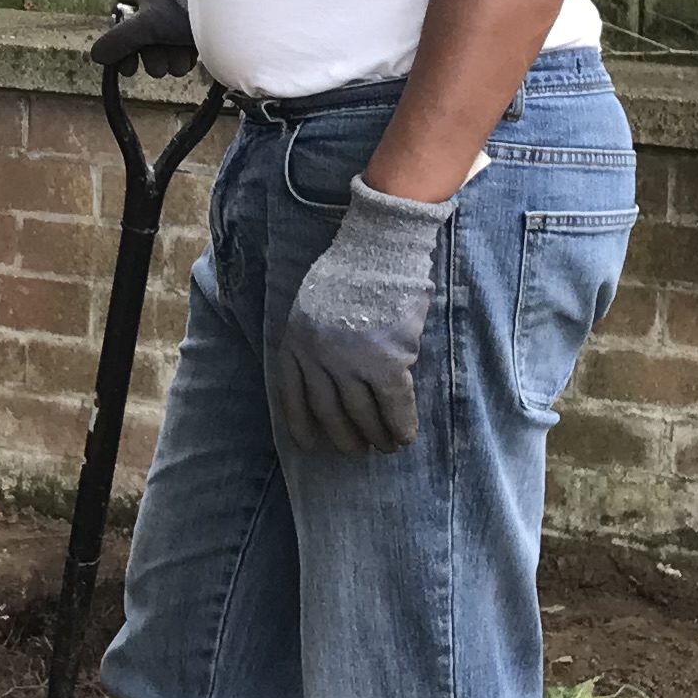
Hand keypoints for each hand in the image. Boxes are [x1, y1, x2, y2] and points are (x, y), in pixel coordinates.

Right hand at [91, 0, 196, 78]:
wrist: (239, 4)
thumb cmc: (190, 6)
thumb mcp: (148, 24)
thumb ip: (119, 41)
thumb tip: (96, 56)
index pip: (121, 21)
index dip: (121, 46)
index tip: (128, 70)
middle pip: (143, 38)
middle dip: (153, 56)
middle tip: (163, 63)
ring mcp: (182, 11)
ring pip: (165, 45)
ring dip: (172, 58)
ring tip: (185, 56)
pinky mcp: (201, 23)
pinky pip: (184, 46)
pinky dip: (187, 54)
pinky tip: (196, 55)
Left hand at [270, 179, 449, 454]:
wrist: (380, 246)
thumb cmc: (351, 271)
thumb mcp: (312, 304)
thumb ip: (314, 340)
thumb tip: (329, 380)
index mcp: (295, 341)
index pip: (293, 396)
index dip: (301, 424)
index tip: (311, 445)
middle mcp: (317, 357)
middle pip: (329, 412)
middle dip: (344, 437)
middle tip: (358, 450)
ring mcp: (351, 362)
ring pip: (362, 414)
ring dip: (376, 436)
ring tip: (385, 446)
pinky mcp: (386, 362)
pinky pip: (394, 405)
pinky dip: (400, 425)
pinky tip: (404, 436)